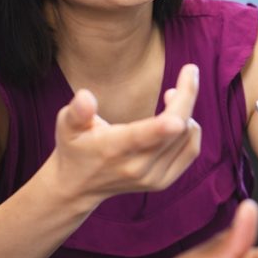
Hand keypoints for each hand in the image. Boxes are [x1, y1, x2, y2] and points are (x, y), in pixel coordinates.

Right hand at [49, 63, 201, 204]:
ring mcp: (152, 177)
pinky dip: (191, 129)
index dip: (163, 121)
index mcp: (113, 149)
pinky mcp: (163, 181)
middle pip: (174, 130)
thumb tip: (85, 97)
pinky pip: (190, 150)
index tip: (175, 94)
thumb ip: (76, 111)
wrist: (78, 186)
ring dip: (186, 109)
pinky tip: (179, 116)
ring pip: (186, 137)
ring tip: (171, 95)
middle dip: (186, 96)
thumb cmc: (75, 147)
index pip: (141, 136)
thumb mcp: (67, 126)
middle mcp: (136, 167)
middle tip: (190, 70)